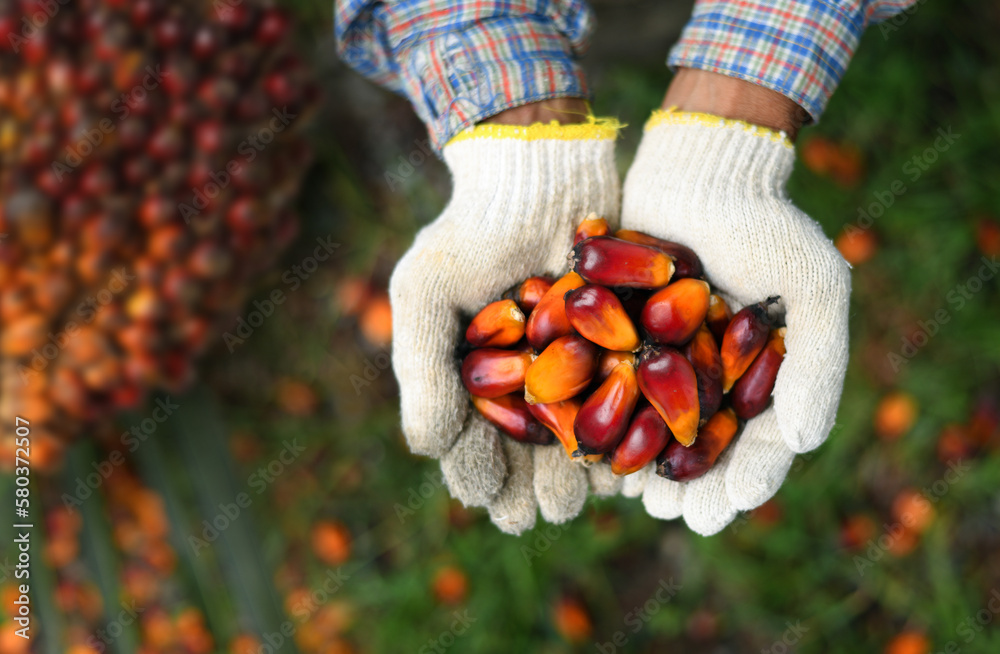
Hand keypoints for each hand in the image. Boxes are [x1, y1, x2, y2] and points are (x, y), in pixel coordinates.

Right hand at [389, 105, 620, 533]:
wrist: (539, 169)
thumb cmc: (471, 233)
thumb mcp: (426, 293)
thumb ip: (420, 370)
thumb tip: (426, 450)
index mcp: (474, 380)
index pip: (472, 445)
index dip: (482, 478)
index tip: (495, 503)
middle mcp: (524, 382)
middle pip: (528, 454)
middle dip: (535, 488)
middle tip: (546, 510)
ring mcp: (576, 366)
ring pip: (578, 437)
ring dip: (580, 472)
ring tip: (582, 495)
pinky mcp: (622, 344)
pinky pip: (627, 400)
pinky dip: (630, 428)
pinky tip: (632, 456)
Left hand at [619, 73, 850, 535]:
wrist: (700, 164)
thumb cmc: (765, 224)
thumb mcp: (814, 289)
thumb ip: (817, 365)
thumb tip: (803, 444)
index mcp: (763, 371)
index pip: (761, 439)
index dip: (748, 477)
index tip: (729, 508)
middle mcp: (713, 370)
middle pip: (705, 443)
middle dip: (694, 484)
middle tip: (677, 516)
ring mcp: (664, 353)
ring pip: (656, 424)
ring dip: (648, 464)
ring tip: (640, 497)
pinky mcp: (618, 331)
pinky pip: (612, 383)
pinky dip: (605, 416)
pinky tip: (594, 446)